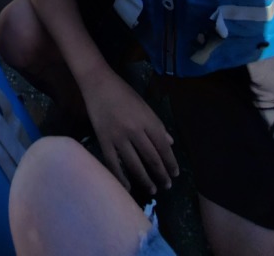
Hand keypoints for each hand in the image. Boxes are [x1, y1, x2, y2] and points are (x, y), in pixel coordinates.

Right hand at [84, 73, 177, 195]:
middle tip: (167, 186)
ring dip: (145, 179)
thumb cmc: (123, 92)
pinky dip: (121, 178)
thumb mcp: (144, 105)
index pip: (163, 147)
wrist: (98, 83)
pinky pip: (113, 164)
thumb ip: (157, 125)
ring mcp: (118, 137)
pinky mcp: (104, 140)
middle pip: (151, 158)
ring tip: (152, 189)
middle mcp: (135, 130)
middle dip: (161, 174)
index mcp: (147, 120)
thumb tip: (170, 143)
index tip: (175, 173)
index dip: (170, 162)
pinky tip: (128, 187)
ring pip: (134, 165)